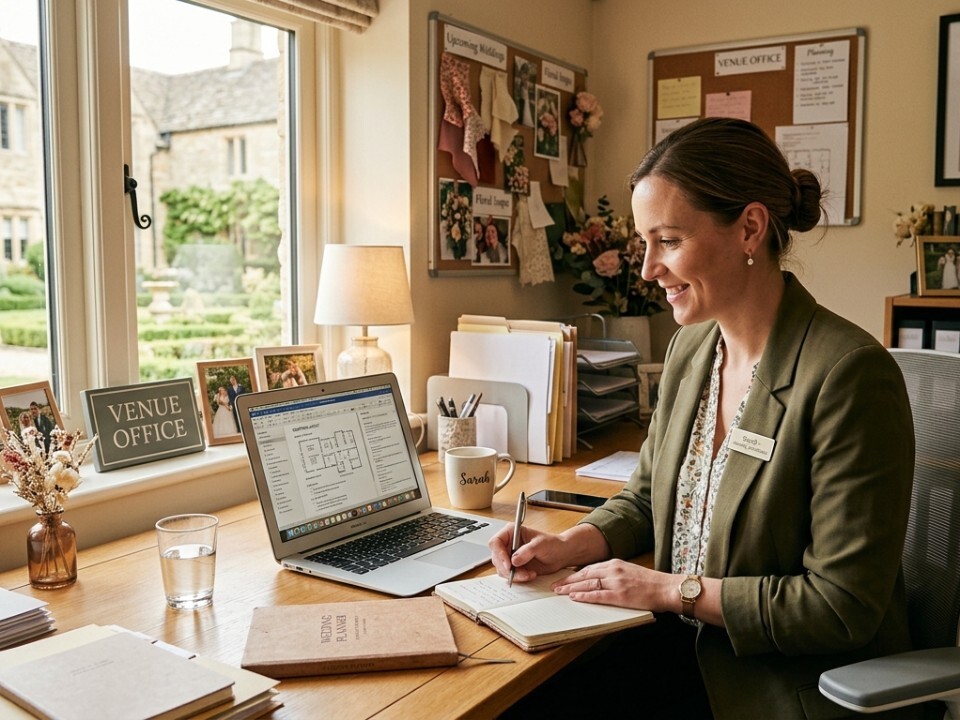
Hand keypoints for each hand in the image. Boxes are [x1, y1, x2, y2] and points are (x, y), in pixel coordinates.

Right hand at [488, 522, 608, 583]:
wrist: (561, 555)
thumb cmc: (553, 544)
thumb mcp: (540, 544)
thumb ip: (527, 551)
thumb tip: (514, 560)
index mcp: (511, 532)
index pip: (496, 542)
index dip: (499, 554)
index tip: (508, 565)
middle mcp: (508, 544)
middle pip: (497, 558)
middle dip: (507, 569)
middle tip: (520, 574)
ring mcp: (510, 556)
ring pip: (502, 569)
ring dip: (515, 575)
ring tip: (529, 574)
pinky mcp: (515, 566)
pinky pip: (510, 575)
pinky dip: (519, 578)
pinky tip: (530, 574)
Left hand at [551, 560, 675, 611]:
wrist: (666, 588)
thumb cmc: (651, 582)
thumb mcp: (630, 571)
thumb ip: (614, 573)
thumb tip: (600, 580)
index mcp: (615, 563)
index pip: (589, 568)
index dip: (574, 574)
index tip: (563, 578)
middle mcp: (613, 570)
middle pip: (584, 575)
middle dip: (568, 581)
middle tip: (554, 586)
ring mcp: (616, 582)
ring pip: (588, 584)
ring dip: (571, 588)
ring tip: (559, 592)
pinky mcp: (620, 595)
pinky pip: (598, 595)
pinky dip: (584, 596)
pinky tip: (575, 598)